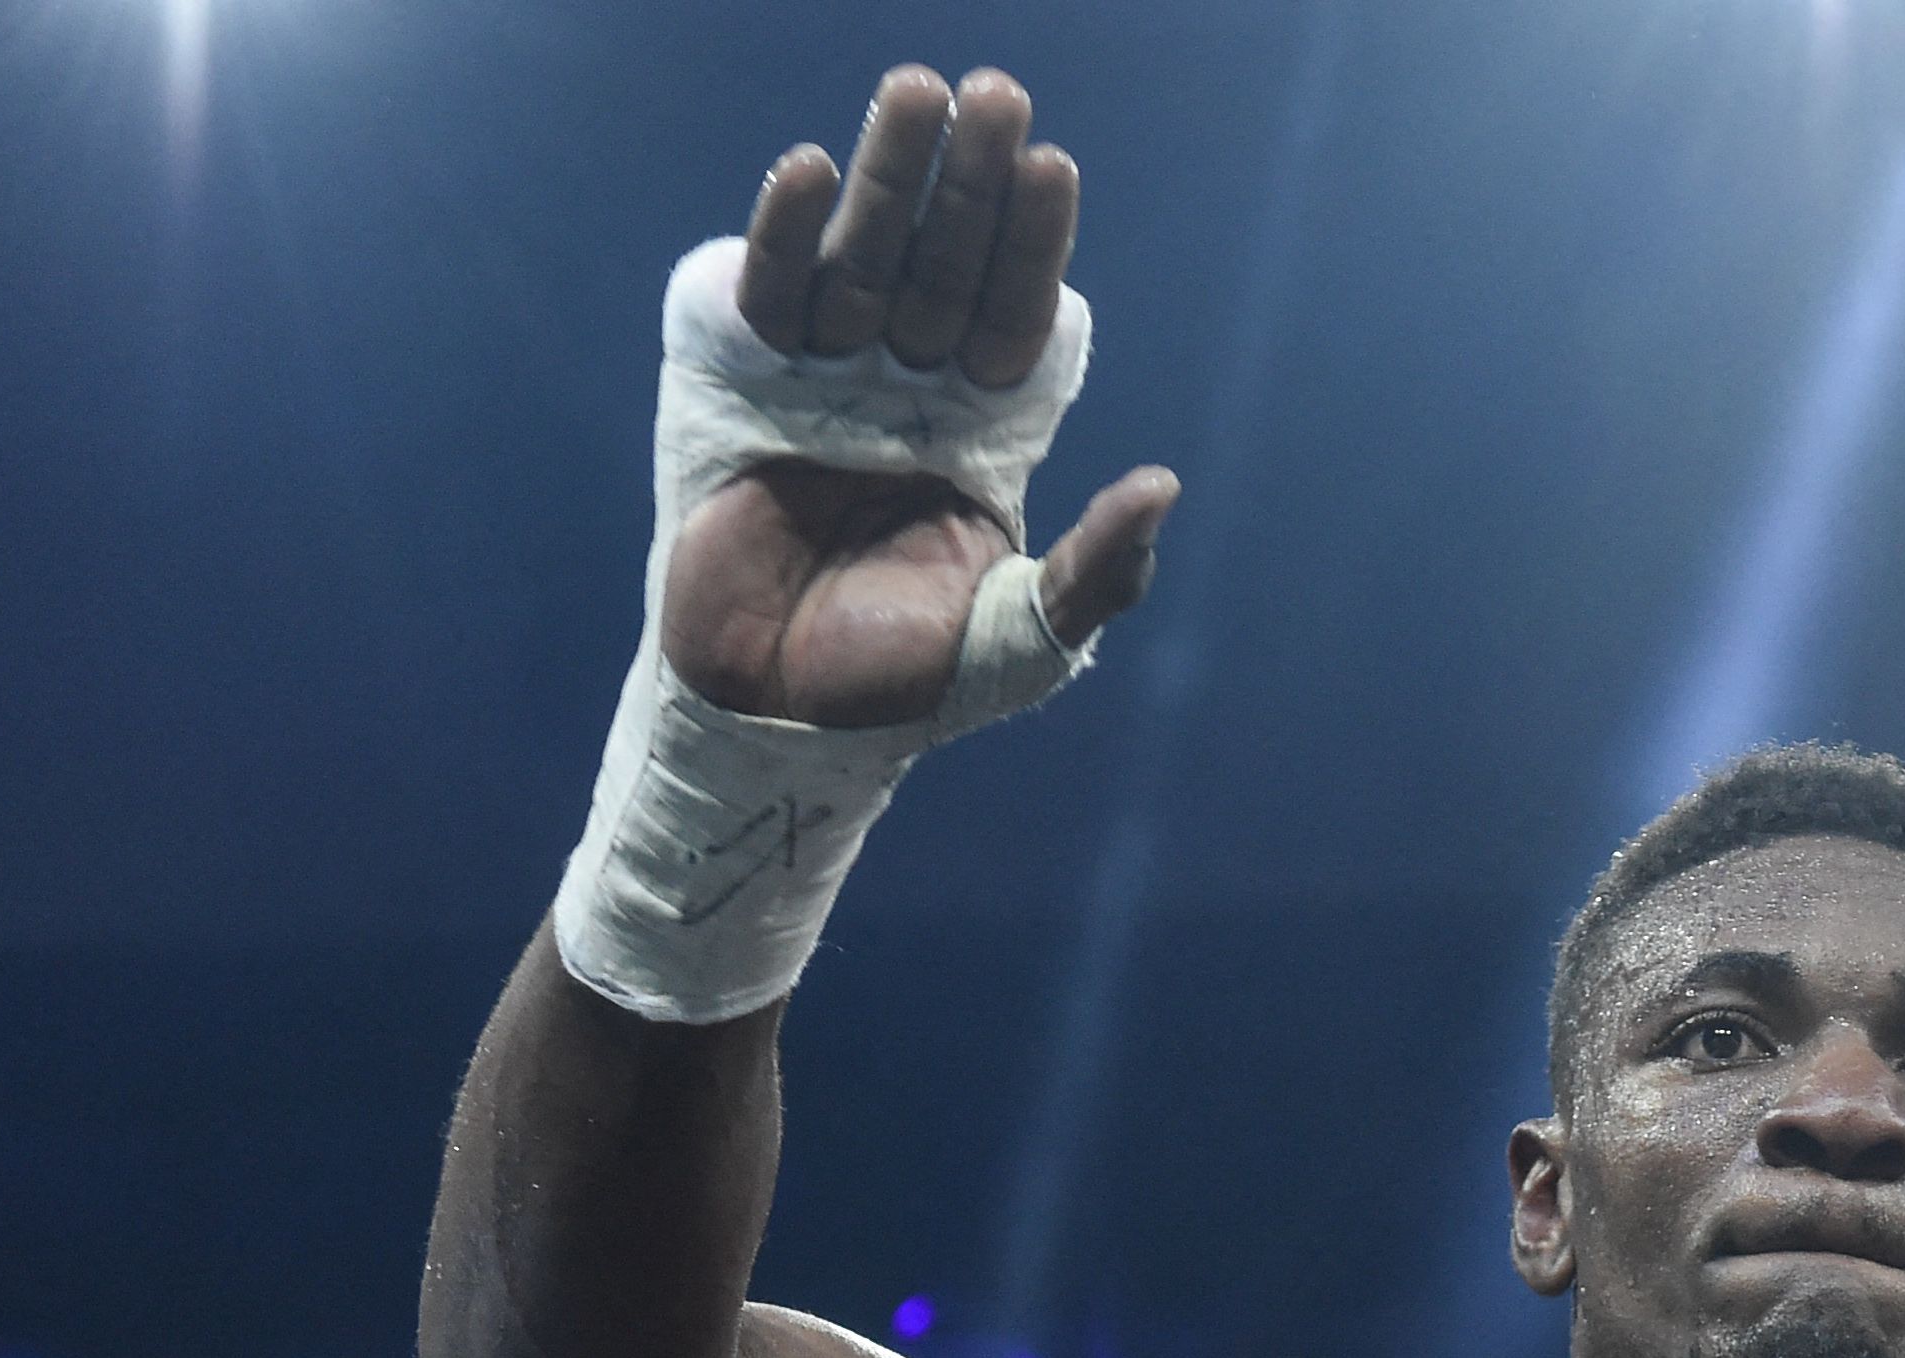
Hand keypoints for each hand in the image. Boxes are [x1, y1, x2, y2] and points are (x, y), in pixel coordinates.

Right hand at [662, 67, 1180, 726]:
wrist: (777, 719)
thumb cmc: (908, 687)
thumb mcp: (1024, 640)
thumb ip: (1096, 572)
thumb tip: (1163, 487)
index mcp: (983, 433)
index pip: (1015, 316)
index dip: (1032, 244)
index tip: (1054, 165)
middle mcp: (908, 391)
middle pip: (943, 263)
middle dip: (968, 182)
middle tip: (993, 92)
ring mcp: (824, 382)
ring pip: (863, 258)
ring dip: (887, 176)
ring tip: (912, 92)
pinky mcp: (741, 388)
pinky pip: (770, 296)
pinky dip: (786, 237)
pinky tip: (808, 170)